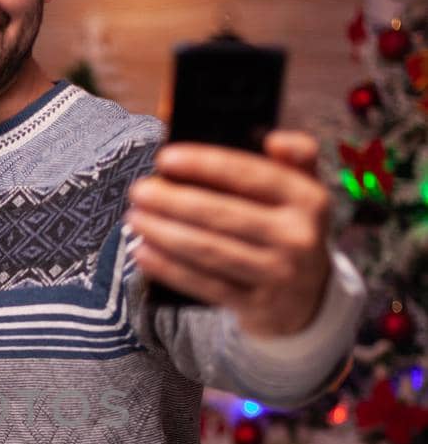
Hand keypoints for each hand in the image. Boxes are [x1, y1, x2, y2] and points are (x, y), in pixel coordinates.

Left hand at [124, 131, 332, 338]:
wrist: (309, 298)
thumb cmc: (291, 228)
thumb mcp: (304, 191)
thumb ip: (295, 156)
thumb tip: (274, 138)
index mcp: (309, 199)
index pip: (253, 175)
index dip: (206, 165)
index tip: (165, 158)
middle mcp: (298, 237)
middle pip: (224, 215)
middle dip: (173, 202)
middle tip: (138, 191)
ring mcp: (278, 274)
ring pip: (210, 251)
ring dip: (164, 233)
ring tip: (134, 219)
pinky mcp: (256, 305)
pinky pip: (205, 284)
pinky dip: (169, 268)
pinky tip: (143, 252)